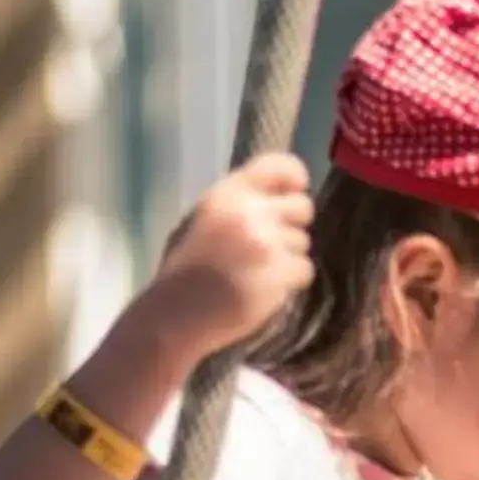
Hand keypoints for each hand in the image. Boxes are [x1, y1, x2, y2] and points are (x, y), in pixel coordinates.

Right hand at [142, 154, 315, 355]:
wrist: (174, 313)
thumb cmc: (185, 268)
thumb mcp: (204, 220)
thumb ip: (239, 204)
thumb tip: (280, 194)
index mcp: (227, 194)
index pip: (280, 166)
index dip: (295, 179)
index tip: (295, 192)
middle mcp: (249, 212)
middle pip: (303, 206)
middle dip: (293, 226)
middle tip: (269, 245)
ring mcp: (266, 242)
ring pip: (304, 242)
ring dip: (288, 258)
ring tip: (256, 271)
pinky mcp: (279, 273)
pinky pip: (304, 269)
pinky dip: (291, 281)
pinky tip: (263, 287)